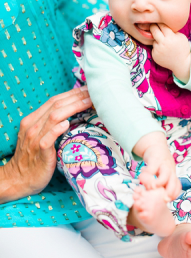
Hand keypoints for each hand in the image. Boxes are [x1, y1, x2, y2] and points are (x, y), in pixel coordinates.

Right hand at [0, 87, 91, 202]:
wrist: (18, 179)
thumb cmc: (34, 156)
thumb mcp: (40, 135)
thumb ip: (51, 123)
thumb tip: (73, 110)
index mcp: (32, 120)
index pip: (54, 100)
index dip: (72, 93)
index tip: (88, 89)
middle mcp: (32, 127)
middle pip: (56, 105)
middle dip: (77, 97)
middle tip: (94, 92)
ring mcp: (35, 139)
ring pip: (54, 117)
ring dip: (73, 108)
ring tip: (89, 103)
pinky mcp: (40, 153)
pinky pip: (47, 139)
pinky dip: (57, 129)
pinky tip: (67, 124)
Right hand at [139, 139, 180, 200]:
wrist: (156, 145)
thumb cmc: (159, 162)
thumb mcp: (162, 172)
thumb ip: (160, 184)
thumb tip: (156, 198)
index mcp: (172, 175)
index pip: (178, 187)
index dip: (173, 195)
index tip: (166, 200)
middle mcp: (170, 170)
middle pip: (174, 183)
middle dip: (168, 193)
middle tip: (160, 198)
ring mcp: (163, 165)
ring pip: (165, 177)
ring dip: (156, 184)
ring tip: (149, 186)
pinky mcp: (155, 160)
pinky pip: (150, 170)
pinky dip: (145, 175)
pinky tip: (142, 175)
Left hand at [150, 24, 190, 81]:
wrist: (182, 64)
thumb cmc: (183, 49)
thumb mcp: (181, 37)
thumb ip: (172, 31)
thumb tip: (164, 25)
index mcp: (170, 37)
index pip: (162, 25)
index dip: (160, 22)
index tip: (159, 21)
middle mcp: (162, 43)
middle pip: (153, 30)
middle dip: (153, 26)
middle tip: (154, 25)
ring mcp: (157, 49)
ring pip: (153, 40)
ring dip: (157, 39)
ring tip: (164, 44)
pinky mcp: (154, 55)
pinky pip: (154, 47)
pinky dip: (157, 47)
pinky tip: (164, 50)